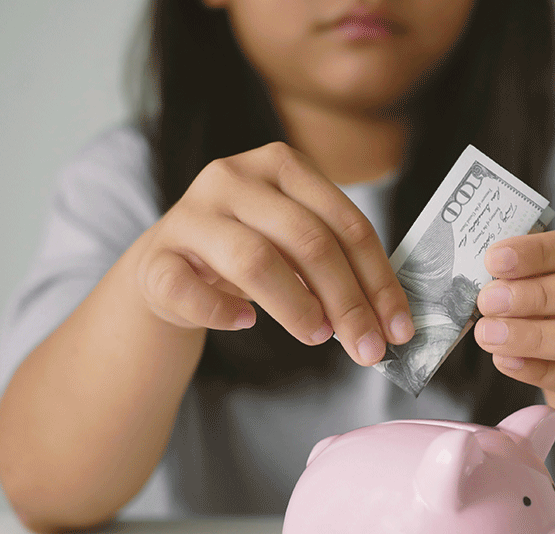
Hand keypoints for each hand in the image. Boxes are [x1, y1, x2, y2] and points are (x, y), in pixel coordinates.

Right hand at [128, 142, 413, 365]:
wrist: (168, 267)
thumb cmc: (249, 254)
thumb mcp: (296, 243)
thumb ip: (338, 263)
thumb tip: (390, 318)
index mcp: (281, 164)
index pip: (346, 223)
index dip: (379, 280)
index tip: (399, 327)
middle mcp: (232, 177)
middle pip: (307, 240)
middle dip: (348, 302)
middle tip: (368, 349)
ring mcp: (189, 215)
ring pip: (254, 260)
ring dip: (296, 307)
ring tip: (318, 337)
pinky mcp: (155, 258)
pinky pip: (191, 290)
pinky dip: (223, 313)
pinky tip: (245, 322)